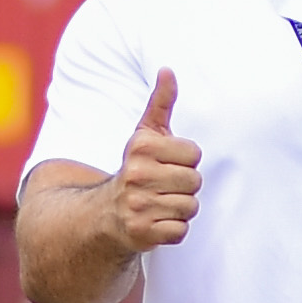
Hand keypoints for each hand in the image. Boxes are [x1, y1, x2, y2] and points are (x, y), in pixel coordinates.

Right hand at [110, 69, 200, 252]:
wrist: (106, 214)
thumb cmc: (136, 169)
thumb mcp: (145, 134)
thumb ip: (160, 103)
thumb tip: (168, 69)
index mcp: (140, 147)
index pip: (194, 154)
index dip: (185, 161)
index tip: (166, 164)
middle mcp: (135, 175)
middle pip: (195, 181)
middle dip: (185, 186)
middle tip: (164, 187)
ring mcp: (137, 206)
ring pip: (190, 207)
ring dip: (180, 209)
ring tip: (161, 204)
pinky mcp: (141, 232)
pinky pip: (181, 231)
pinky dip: (173, 230)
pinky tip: (157, 222)